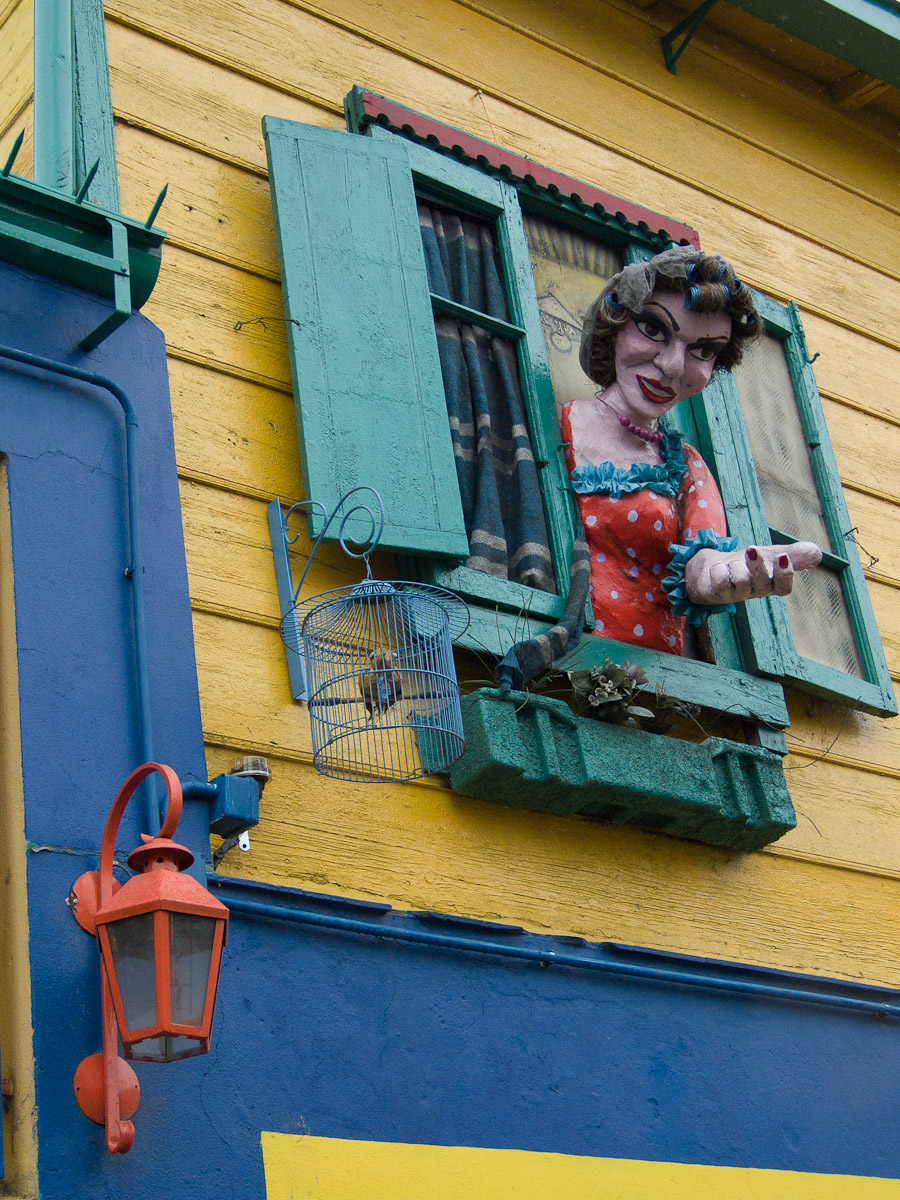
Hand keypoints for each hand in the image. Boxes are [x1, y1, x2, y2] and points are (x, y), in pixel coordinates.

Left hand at [685, 542, 821, 605]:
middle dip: (758, 565)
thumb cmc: (746, 564)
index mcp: (771, 584)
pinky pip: (720, 580)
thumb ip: (793, 554)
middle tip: (752, 549)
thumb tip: (817, 552)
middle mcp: (755, 592)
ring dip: (736, 563)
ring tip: (732, 561)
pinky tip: (719, 567)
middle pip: (762, 584)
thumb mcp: (770, 555)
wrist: (712, 569)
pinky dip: (719, 568)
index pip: (784, 588)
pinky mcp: (717, 593)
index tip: (782, 556)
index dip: (785, 575)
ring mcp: (736, 595)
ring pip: (741, 580)